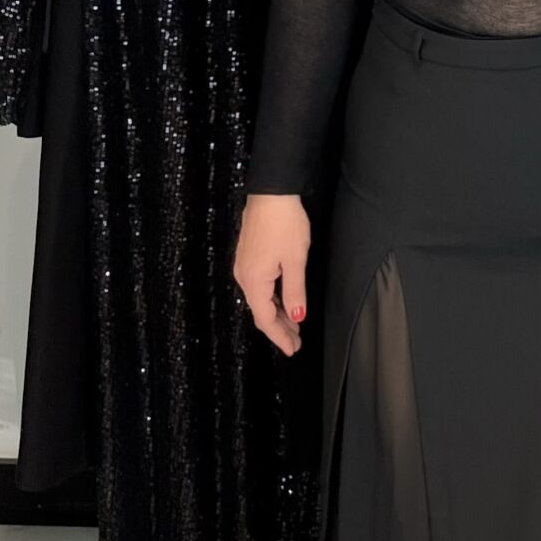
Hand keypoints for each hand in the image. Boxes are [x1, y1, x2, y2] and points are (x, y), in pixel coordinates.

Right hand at [233, 194, 310, 357]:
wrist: (271, 192)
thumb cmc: (285, 223)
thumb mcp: (295, 260)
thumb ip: (294, 291)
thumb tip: (296, 316)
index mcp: (253, 280)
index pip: (265, 319)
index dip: (279, 337)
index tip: (293, 349)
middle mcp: (243, 276)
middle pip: (260, 311)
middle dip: (279, 328)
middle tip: (296, 342)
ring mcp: (244, 265)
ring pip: (259, 299)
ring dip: (276, 313)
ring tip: (294, 325)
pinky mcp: (248, 255)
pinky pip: (258, 286)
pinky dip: (272, 298)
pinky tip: (284, 300)